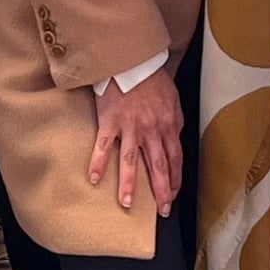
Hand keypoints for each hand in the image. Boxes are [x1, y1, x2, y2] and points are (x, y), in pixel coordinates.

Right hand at [88, 68, 186, 213]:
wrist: (131, 59)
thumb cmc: (152, 77)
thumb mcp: (173, 98)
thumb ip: (174, 121)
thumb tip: (174, 139)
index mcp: (168, 124)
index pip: (175, 159)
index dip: (174, 179)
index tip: (172, 194)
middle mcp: (151, 130)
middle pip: (157, 166)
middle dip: (160, 191)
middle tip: (161, 211)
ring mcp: (129, 127)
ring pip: (131, 161)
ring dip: (129, 184)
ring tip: (126, 204)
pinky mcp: (110, 121)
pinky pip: (103, 146)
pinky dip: (98, 162)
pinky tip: (94, 179)